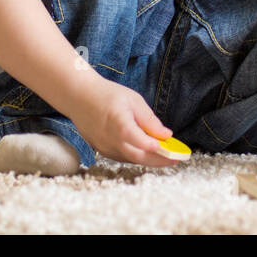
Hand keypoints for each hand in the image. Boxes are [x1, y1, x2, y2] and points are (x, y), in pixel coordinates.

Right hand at [65, 77, 181, 167]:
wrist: (79, 97)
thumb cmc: (107, 95)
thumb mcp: (133, 100)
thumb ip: (149, 120)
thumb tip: (166, 135)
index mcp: (118, 123)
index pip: (139, 140)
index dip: (155, 147)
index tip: (172, 150)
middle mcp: (110, 139)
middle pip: (138, 156)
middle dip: (159, 160)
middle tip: (176, 159)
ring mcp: (104, 147)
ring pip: (131, 159)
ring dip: (150, 160)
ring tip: (167, 157)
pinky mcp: (102, 151)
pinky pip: (123, 157)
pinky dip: (137, 156)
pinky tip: (149, 153)